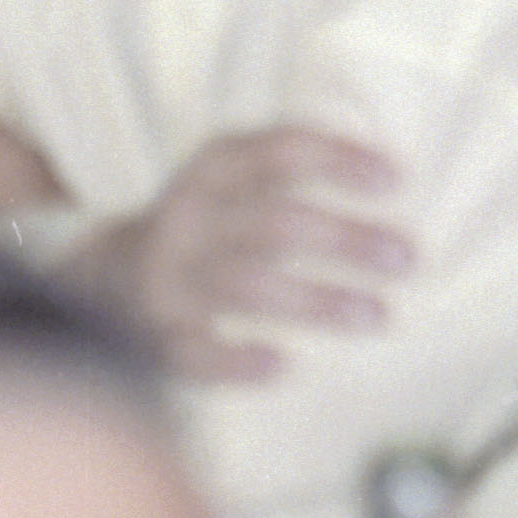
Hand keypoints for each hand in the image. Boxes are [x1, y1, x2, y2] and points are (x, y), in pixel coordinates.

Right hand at [66, 129, 410, 380]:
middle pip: (277, 225)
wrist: (108, 277)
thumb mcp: (240, 176)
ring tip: (378, 315)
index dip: (339, 160)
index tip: (398, 180)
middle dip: (347, 241)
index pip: (281, 152)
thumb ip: (295, 168)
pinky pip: (194, 351)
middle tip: (409, 259)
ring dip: (318, 302)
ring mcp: (165, 278)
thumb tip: (396, 178)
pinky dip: (235, 360)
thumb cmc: (214, 221)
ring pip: (248, 288)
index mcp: (213, 169)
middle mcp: (186, 219)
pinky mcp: (153, 334)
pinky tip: (283, 365)